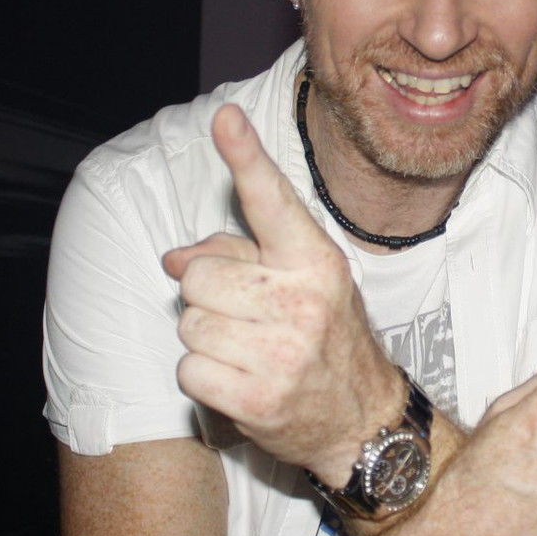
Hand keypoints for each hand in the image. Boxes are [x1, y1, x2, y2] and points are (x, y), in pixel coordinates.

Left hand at [163, 104, 402, 483]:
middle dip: (209, 294)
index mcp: (316, 260)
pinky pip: (189, 368)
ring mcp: (282, 352)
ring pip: (189, 323)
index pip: (272, 201)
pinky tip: (240, 378)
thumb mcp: (301, 282)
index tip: (226, 119)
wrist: (362, 416)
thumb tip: (174, 258)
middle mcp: (302, 301)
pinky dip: (204, 375)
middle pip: (199, 276)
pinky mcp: (258, 398)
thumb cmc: (327, 336)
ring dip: (207, 336)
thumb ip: (238, 256)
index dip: (246, 156)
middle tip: (244, 313)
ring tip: (248, 348)